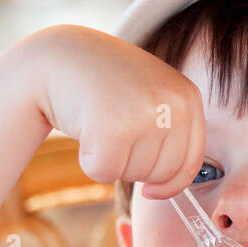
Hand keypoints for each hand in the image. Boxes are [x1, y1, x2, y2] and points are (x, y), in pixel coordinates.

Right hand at [26, 24, 204, 198]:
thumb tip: (172, 186)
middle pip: (161, 174)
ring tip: (99, 123)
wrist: (57, 56)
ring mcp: (144, 114)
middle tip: (112, 133)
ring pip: (133, 175)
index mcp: (187, 97)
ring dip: (110, 161)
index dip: (169, 185)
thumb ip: (170, 131)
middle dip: (133, 167)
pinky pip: (104, 173)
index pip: (190, 162)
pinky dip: (89, 161)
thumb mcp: (150, 96)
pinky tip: (84, 129)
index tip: (150, 190)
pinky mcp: (113, 127)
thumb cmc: (104, 83)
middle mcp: (173, 104)